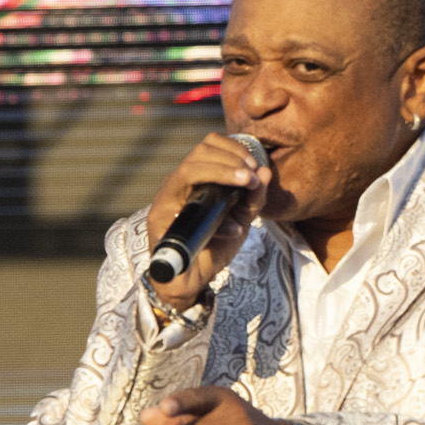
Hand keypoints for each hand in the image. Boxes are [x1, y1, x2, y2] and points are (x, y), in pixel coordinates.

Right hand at [141, 131, 269, 308]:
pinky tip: (233, 227)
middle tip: (253, 175)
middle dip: (232, 158)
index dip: (234, 148)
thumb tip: (265, 172)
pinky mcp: (159, 217)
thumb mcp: (241, 218)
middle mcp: (177, 183)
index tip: (255, 166)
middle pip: (200, 151)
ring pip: (190, 168)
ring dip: (223, 171)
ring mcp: (166, 198)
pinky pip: (186, 203)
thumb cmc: (213, 246)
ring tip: (247, 183)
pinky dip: (214, 214)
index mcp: (195, 179)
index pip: (209, 145)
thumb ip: (254, 197)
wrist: (191, 279)